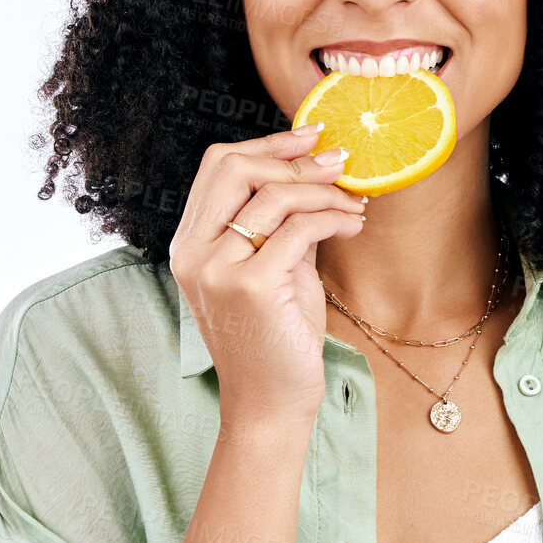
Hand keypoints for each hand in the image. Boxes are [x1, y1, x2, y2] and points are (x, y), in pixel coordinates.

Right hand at [167, 126, 367, 424]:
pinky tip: (353, 226)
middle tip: (338, 166)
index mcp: (189, 243)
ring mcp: (217, 270)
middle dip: (295, 160)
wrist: (270, 403)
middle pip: (236, 166)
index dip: (268, 144)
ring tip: (353, 206)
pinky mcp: (250, 287)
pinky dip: (332, 219)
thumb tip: (316, 171)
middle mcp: (193, 252)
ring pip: (275, 196)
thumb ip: (281, 222)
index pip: (219, 165)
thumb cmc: (275, 338)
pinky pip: (298, 229)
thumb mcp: (274, 268)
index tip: (312, 138)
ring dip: (325, 193)